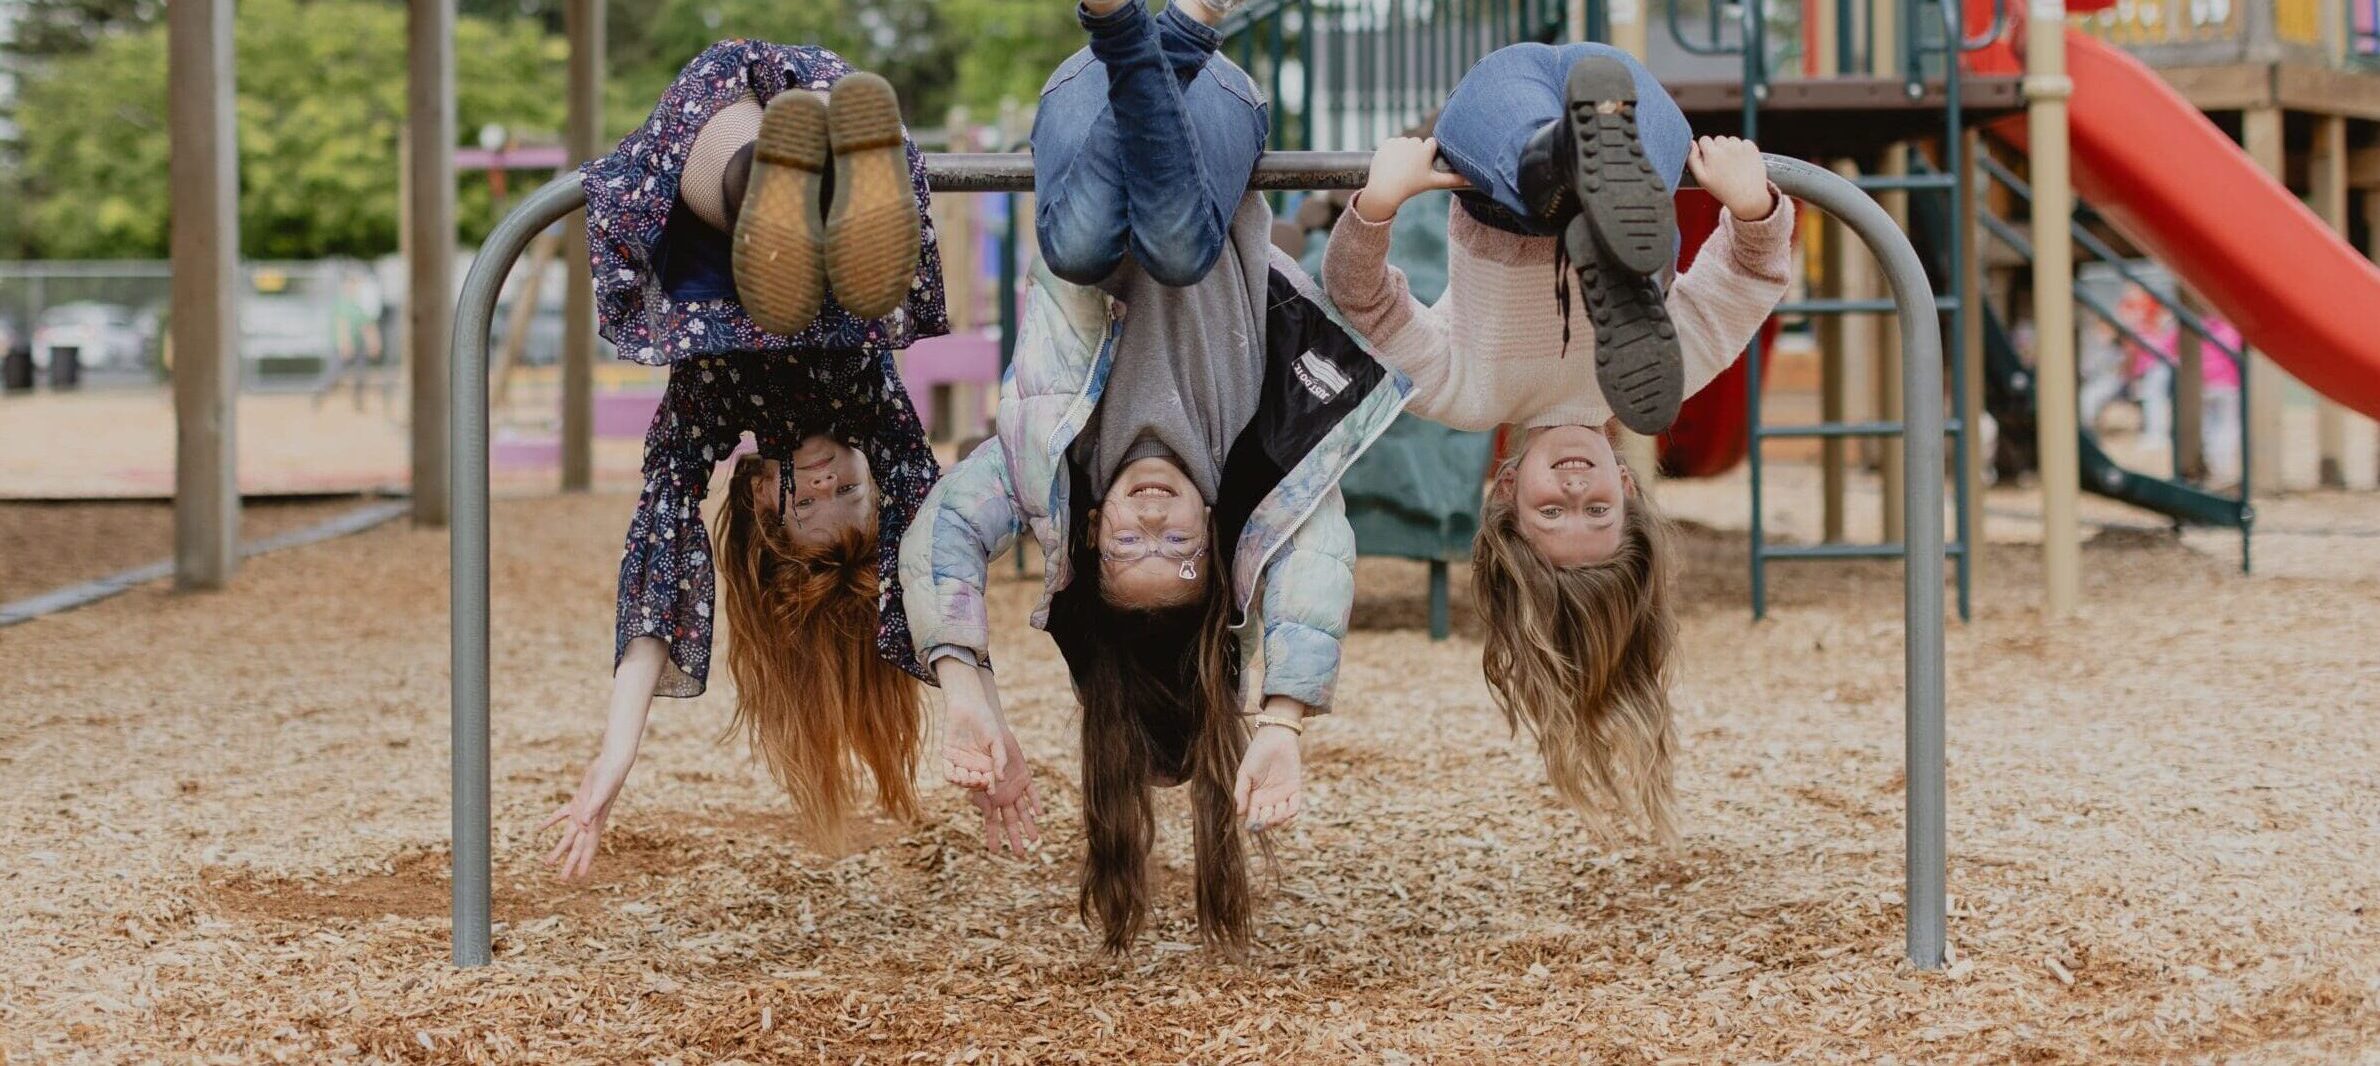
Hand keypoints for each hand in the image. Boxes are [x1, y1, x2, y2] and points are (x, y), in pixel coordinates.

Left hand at [540, 755, 630, 880]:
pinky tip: (541, 828)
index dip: (584, 862)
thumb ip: (592, 809)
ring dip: (559, 849)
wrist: (611, 765)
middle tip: (562, 879)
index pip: (588, 847)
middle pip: (577, 847)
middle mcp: (588, 822)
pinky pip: (562, 815)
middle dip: (569, 863)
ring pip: (568, 836)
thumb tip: (583, 823)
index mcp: (595, 823)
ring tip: (547, 862)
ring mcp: (582, 813)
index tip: (579, 877)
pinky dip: (551, 822)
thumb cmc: (609, 779)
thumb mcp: (600, 794)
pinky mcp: (578, 802)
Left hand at [938, 662, 1007, 791]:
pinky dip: (952, 777)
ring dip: (965, 783)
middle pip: (974, 783)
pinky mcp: (947, 756)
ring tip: (968, 780)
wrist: (968, 706)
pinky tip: (957, 778)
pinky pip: (948, 772)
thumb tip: (1002, 779)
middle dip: (977, 785)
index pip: (989, 781)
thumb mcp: (997, 740)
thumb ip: (1000, 759)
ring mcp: (960, 762)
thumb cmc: (986, 721)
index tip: (991, 791)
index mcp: (987, 763)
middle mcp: (974, 765)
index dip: (990, 787)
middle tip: (980, 781)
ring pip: (961, 780)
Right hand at [968, 726, 1042, 856]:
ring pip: (1023, 811)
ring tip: (1035, 840)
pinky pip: (1032, 791)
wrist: (985, 737)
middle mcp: (1004, 797)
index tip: (995, 852)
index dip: (993, 837)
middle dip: (1016, 838)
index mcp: (990, 800)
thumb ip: (980, 798)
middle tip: (1021, 856)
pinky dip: (1035, 801)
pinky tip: (1039, 813)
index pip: (992, 823)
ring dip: (1029, 825)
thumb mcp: (974, 782)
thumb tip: (989, 814)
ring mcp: (1015, 787)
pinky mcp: (1024, 776)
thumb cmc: (974, 759)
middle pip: (1011, 821)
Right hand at [1234, 723, 1303, 832]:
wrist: (1275, 737)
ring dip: (1277, 821)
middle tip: (1262, 821)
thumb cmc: (1256, 753)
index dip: (1252, 824)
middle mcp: (1268, 799)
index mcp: (1254, 797)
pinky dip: (1290, 813)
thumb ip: (1241, 793)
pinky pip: (1294, 807)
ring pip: (1281, 816)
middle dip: (1265, 824)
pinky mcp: (1295, 789)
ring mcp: (1282, 795)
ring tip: (1272, 818)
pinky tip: (1285, 814)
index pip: (1253, 817)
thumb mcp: (1244, 773)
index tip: (1250, 825)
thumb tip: (1239, 814)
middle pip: (1267, 820)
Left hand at [1355, 136, 1468, 222]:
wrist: (1385, 189)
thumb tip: (1471, 181)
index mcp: (1425, 149)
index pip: (1432, 144)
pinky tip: (1392, 163)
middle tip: (1411, 169)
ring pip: (1405, 143)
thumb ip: (1453, 180)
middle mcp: (1413, 142)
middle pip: (1418, 144)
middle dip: (1416, 153)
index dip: (1428, 154)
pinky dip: (1393, 152)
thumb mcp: (1433, 182)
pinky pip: (1393, 144)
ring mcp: (1399, 142)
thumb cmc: (1411, 186)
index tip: (1424, 164)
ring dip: (1404, 152)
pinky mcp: (1386, 143)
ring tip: (1401, 168)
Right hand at [1687, 136, 1774, 220]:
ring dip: (1730, 148)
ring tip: (1732, 164)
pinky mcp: (1752, 148)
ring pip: (1731, 140)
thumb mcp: (1701, 178)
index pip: (1704, 140)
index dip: (1705, 150)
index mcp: (1712, 153)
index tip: (1709, 159)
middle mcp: (1726, 146)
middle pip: (1718, 139)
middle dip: (1718, 149)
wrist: (1748, 197)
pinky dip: (1743, 150)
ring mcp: (1740, 146)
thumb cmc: (1723, 189)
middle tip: (1722, 165)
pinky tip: (1742, 162)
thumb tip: (1692, 143)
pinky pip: (1744, 143)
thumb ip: (1692, 159)